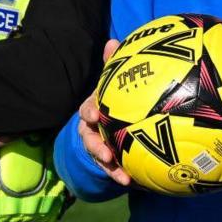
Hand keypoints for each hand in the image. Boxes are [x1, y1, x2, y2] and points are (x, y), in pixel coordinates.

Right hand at [75, 37, 132, 186]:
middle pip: (89, 139)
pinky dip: (121, 175)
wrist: (113, 119)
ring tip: (121, 176)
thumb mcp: (114, 80)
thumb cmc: (115, 97)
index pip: (88, 110)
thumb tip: (112, 40)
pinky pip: (114, 169)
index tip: (95, 116)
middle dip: (96, 147)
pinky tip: (134, 182)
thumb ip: (113, 64)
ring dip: (109, 167)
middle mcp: (93, 129)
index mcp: (94, 109)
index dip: (89, 112)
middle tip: (107, 153)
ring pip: (100, 158)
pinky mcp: (110, 160)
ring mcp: (100, 145)